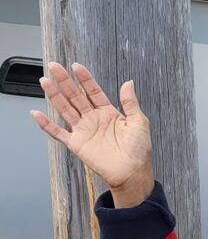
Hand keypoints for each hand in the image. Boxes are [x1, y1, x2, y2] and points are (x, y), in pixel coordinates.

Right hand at [31, 62, 153, 207]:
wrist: (132, 172)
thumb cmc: (139, 149)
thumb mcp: (139, 121)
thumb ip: (130, 102)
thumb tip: (128, 82)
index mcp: (109, 112)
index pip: (93, 91)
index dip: (85, 79)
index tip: (76, 66)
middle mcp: (94, 119)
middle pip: (76, 96)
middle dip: (65, 81)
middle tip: (55, 67)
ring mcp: (84, 130)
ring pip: (65, 109)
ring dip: (54, 96)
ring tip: (44, 82)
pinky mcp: (76, 143)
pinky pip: (58, 132)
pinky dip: (46, 124)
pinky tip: (37, 114)